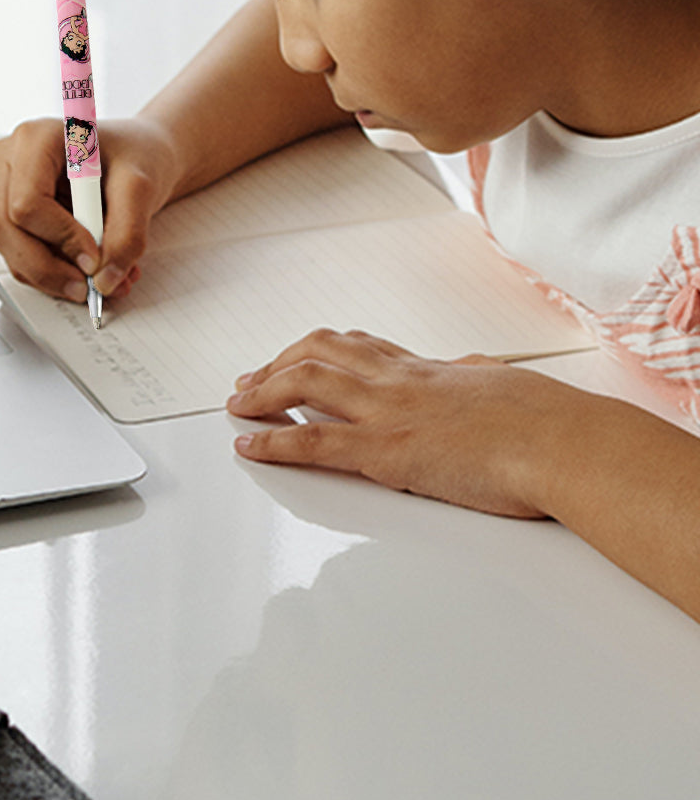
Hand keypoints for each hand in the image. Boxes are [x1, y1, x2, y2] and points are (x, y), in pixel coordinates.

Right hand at [0, 116, 179, 303]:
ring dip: (54, 276)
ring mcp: (5, 189)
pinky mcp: (13, 216)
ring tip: (103, 280)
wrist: (138, 157)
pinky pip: (22, 256)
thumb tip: (104, 279)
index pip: (27, 201)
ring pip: (10, 249)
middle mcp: (11, 161)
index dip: (59, 236)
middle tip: (89, 287)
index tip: (94, 258)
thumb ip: (127, 233)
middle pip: (5, 228)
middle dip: (47, 267)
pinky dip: (56, 274)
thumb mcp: (141, 187)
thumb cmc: (135, 155)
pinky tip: (92, 272)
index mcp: (36, 139)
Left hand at [225, 327, 583, 518]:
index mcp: (429, 369)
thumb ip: (475, 379)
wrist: (562, 442)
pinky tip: (248, 443)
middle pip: (320, 354)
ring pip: (305, 383)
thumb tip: (470, 371)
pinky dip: (273, 441)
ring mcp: (388, 413)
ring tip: (235, 405)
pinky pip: (313, 443)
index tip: (296, 357)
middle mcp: (399, 381)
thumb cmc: (548, 423)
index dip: (319, 350)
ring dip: (262, 393)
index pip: (360, 347)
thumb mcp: (504, 387)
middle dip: (277, 364)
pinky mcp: (385, 452)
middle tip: (247, 381)